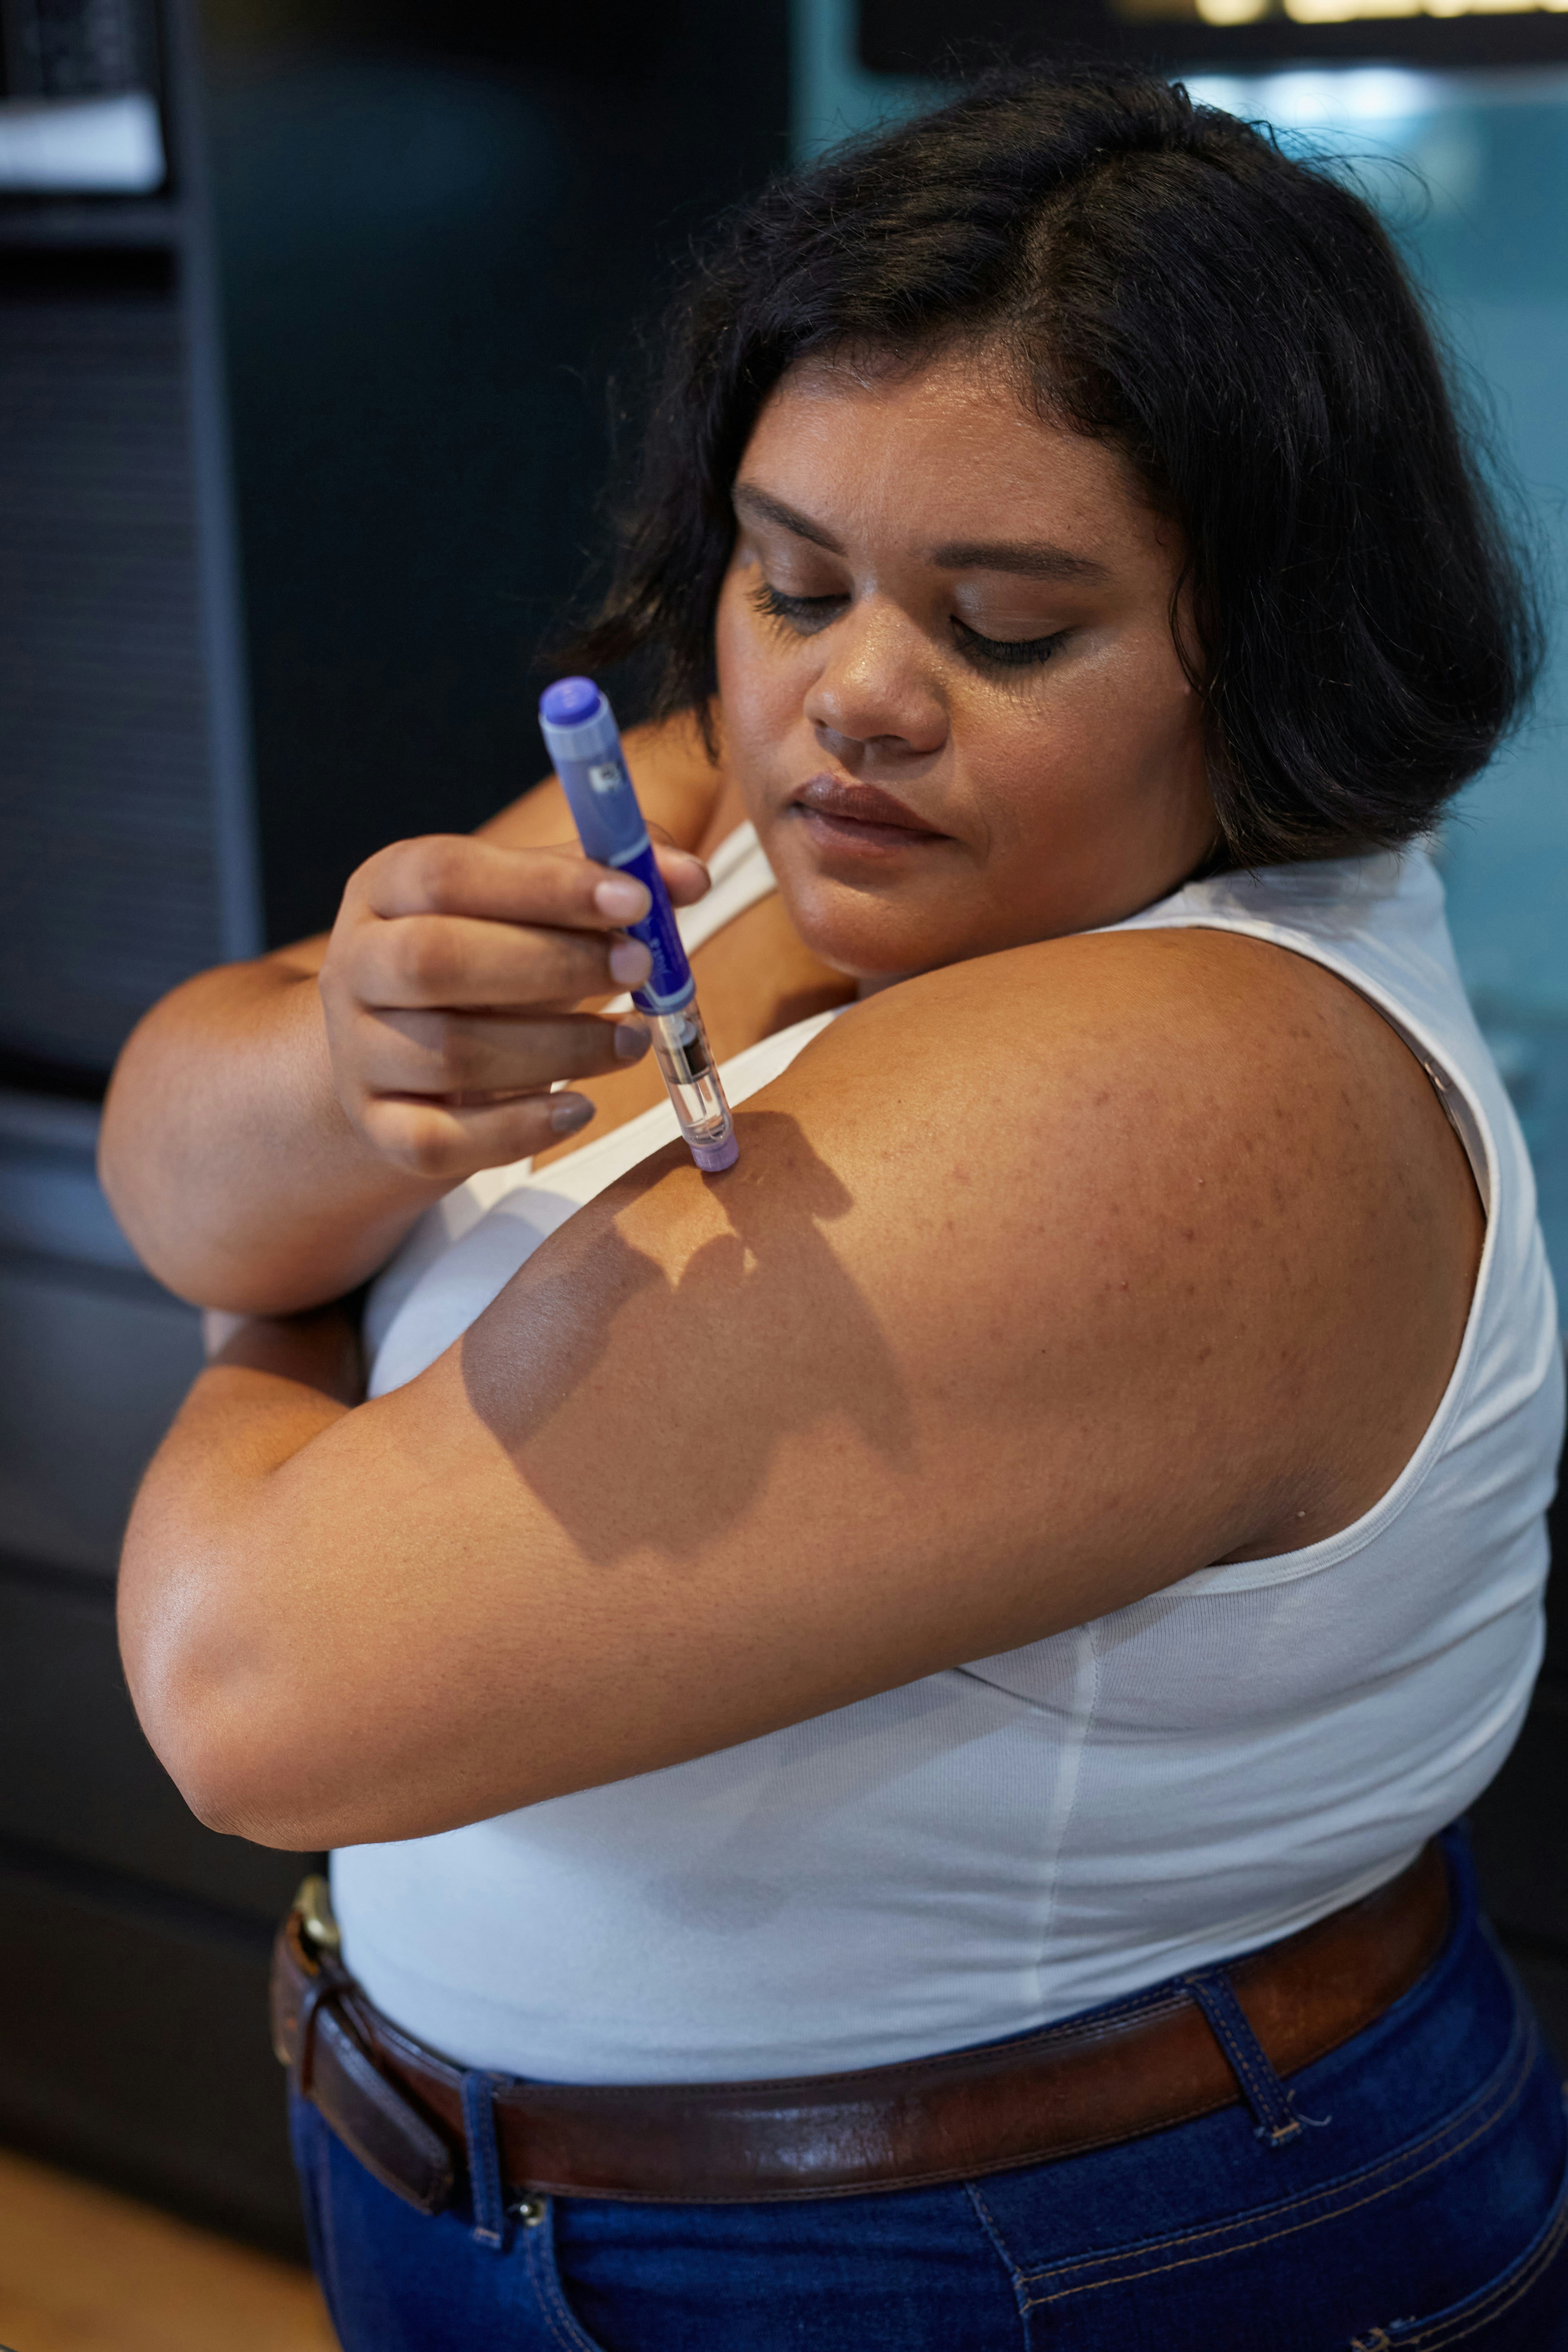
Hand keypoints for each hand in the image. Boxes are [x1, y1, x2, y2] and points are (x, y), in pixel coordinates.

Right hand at [317, 833, 708, 1180]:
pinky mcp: (378, 1128)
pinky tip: (580, 1109)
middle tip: (641, 967)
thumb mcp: (533, 906)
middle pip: (435, 961)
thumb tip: (687, 876)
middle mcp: (354, 964)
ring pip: (451, 1055)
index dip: (543, 885)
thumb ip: (605, 879)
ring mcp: (357, 1052)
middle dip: (552, 965)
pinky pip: (439, 1142)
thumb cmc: (488, 961)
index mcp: (387, 887)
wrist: (408, 1056)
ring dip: (561, 1049)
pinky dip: (520, 1130)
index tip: (633, 899)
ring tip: (631, 1040)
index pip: (448, 874)